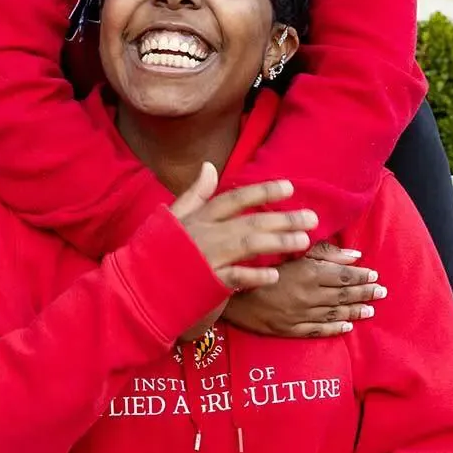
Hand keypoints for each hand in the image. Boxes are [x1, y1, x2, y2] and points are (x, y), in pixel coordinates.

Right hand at [168, 163, 313, 292]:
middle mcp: (205, 234)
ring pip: (248, 245)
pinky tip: (275, 275)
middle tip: (311, 218)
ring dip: (277, 242)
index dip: (262, 191)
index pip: (234, 198)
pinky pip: (236, 278)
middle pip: (250, 221)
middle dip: (283, 218)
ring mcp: (207, 259)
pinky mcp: (207, 283)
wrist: (140, 286)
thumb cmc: (158, 251)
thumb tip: (209, 166)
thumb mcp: (173, 216)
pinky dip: (255, 276)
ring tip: (303, 241)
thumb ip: (195, 193)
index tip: (289, 188)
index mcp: (198, 217)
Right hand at [223, 243, 384, 338]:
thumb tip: (353, 255)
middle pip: (342, 295)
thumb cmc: (256, 266)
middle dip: (364, 292)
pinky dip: (335, 329)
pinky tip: (348, 327)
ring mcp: (299, 315)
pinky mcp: (289, 329)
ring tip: (371, 309)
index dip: (359, 276)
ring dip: (355, 311)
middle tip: (382, 291)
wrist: (227, 294)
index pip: (342, 276)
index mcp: (307, 274)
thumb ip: (323, 253)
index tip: (374, 274)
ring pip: (334, 313)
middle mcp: (308, 296)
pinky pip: (318, 330)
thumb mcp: (289, 252)